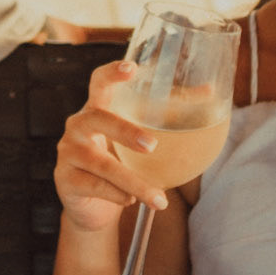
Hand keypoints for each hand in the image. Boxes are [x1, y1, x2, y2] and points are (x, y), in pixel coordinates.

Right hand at [54, 59, 170, 233]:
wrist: (94, 207)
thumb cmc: (120, 161)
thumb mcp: (138, 137)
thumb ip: (170, 113)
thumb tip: (210, 91)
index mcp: (97, 108)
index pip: (98, 82)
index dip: (112, 73)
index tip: (132, 68)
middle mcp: (78, 126)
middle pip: (96, 118)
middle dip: (124, 130)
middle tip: (152, 145)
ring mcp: (68, 154)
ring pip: (100, 163)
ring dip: (132, 180)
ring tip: (159, 198)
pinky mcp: (65, 180)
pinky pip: (93, 186)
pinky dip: (117, 195)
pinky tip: (131, 201)